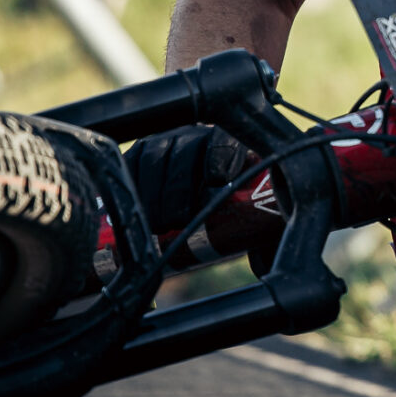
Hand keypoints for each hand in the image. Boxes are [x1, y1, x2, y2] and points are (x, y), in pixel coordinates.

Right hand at [126, 125, 256, 237]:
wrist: (212, 177)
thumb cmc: (236, 198)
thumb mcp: (254, 205)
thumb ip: (262, 226)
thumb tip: (264, 263)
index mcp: (233, 140)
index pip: (225, 140)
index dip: (220, 159)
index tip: (218, 184)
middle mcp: (197, 134)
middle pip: (184, 153)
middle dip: (179, 189)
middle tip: (178, 220)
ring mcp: (167, 139)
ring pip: (154, 158)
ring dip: (153, 193)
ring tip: (158, 225)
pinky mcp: (141, 151)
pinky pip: (131, 163)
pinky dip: (132, 186)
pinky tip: (136, 208)